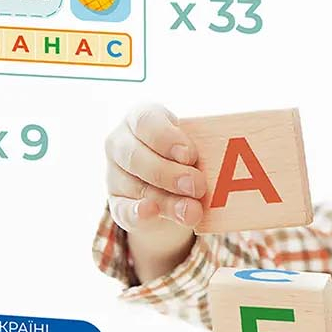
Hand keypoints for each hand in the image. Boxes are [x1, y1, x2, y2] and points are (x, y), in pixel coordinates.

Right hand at [105, 103, 204, 242]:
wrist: (171, 182)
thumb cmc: (185, 154)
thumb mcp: (191, 146)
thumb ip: (196, 155)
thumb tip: (216, 170)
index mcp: (140, 118)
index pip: (146, 121)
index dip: (167, 138)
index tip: (190, 155)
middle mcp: (121, 143)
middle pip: (136, 157)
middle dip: (168, 174)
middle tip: (197, 186)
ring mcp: (114, 174)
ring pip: (135, 187)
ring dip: (166, 201)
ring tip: (192, 211)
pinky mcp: (116, 203)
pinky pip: (122, 210)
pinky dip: (137, 213)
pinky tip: (151, 212)